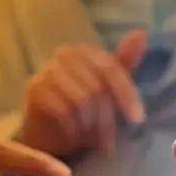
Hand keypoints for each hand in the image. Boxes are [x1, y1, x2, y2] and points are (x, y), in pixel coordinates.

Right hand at [21, 30, 147, 156]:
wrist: (48, 138)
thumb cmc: (82, 113)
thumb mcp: (109, 90)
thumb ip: (123, 64)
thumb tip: (140, 33)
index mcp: (85, 52)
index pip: (111, 68)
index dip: (126, 94)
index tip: (137, 119)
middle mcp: (64, 56)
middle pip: (97, 87)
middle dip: (107, 119)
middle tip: (109, 143)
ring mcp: (46, 72)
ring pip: (82, 99)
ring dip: (91, 127)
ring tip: (91, 141)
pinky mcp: (34, 91)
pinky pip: (63, 110)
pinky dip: (73, 129)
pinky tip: (74, 138)